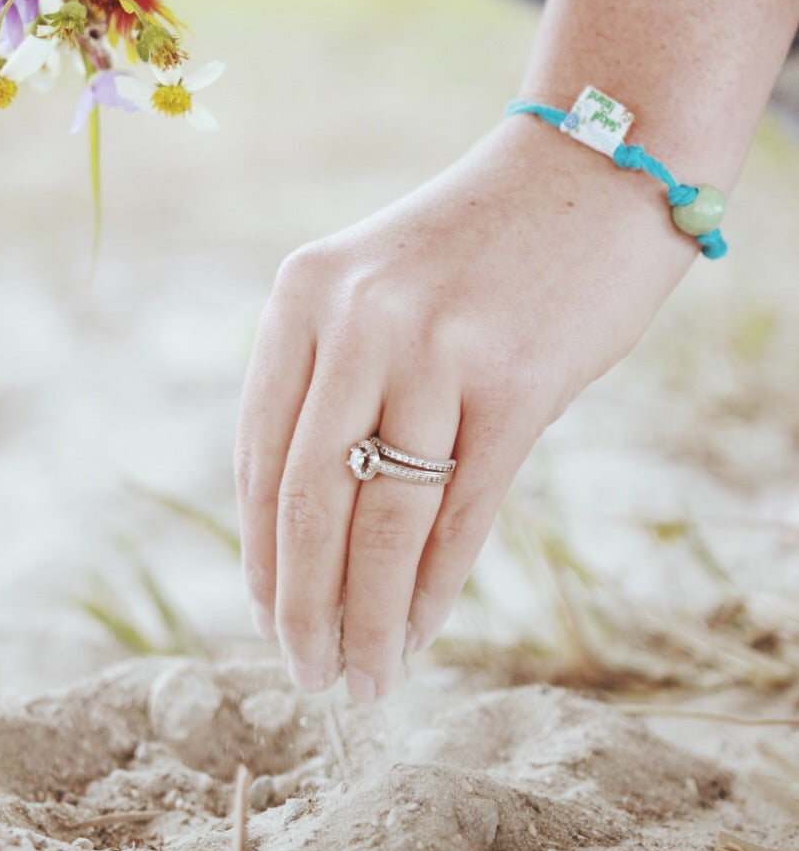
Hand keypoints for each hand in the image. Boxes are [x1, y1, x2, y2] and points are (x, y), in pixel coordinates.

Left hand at [235, 117, 694, 700]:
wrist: (590, 171)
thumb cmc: (478, 246)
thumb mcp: (377, 288)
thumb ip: (334, 380)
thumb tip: (302, 531)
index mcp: (305, 291)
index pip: (260, 448)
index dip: (261, 547)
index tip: (265, 615)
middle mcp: (358, 318)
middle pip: (309, 497)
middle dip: (301, 603)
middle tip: (307, 674)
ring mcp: (438, 349)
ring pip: (384, 521)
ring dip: (369, 617)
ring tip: (363, 678)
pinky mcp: (516, 383)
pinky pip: (461, 513)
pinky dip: (434, 588)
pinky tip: (421, 633)